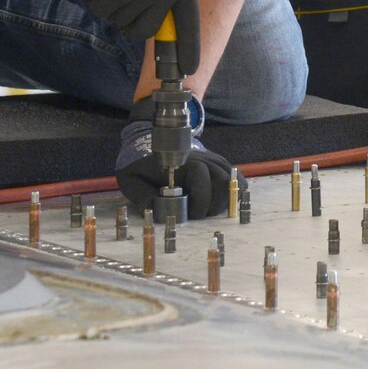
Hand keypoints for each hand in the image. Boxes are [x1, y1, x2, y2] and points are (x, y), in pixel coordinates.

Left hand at [116, 98, 232, 220]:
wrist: (155, 153)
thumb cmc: (142, 169)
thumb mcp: (131, 180)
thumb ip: (140, 195)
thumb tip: (154, 209)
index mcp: (179, 162)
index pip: (201, 174)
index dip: (200, 198)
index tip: (192, 214)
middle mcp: (201, 158)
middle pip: (222, 178)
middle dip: (214, 203)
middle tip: (200, 214)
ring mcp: (212, 160)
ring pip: (231, 179)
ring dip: (224, 199)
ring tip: (208, 210)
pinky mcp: (219, 165)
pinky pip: (236, 178)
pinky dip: (234, 191)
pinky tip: (222, 202)